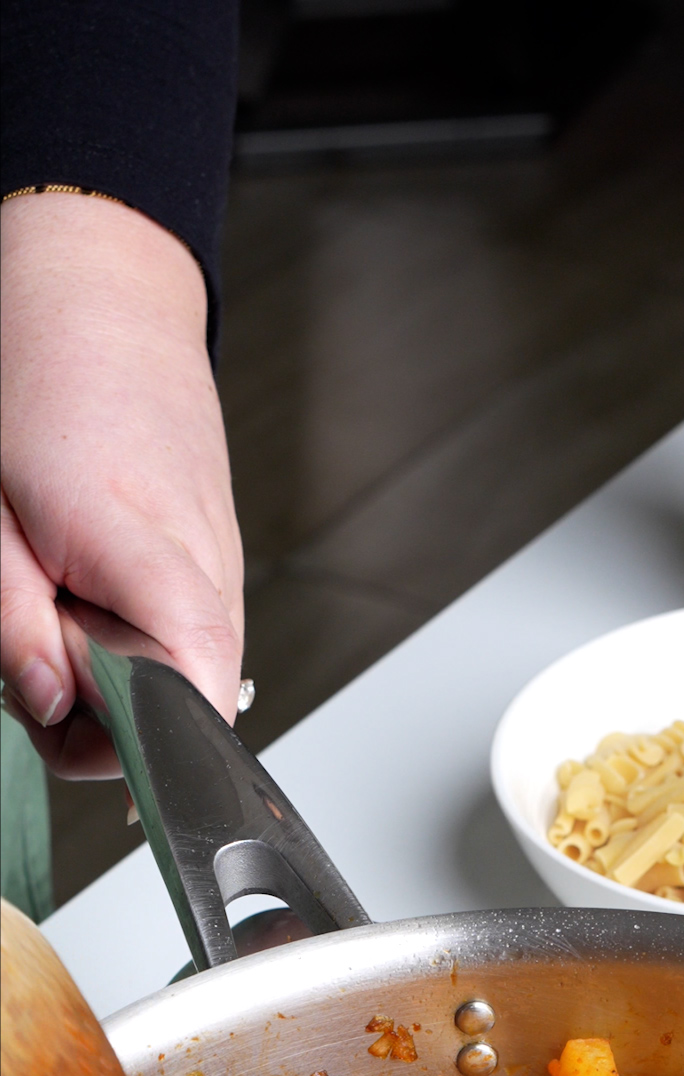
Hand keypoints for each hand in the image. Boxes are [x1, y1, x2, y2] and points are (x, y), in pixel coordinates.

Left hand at [0, 193, 243, 777]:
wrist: (98, 283)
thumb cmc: (35, 374)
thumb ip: (16, 623)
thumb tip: (49, 707)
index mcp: (151, 553)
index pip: (192, 696)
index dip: (137, 746)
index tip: (68, 726)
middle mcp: (210, 569)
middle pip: (179, 711)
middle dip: (95, 713)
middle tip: (27, 635)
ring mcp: (224, 567)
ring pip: (177, 679)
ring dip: (108, 670)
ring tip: (56, 591)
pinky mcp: (217, 563)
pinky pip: (179, 640)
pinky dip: (127, 637)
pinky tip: (87, 582)